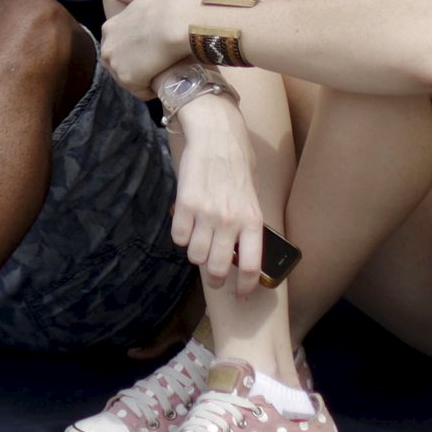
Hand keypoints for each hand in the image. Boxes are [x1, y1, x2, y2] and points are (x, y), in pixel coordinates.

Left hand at [100, 0, 194, 93]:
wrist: (178, 23)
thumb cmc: (167, 6)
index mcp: (109, 29)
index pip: (120, 48)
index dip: (138, 51)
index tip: (155, 50)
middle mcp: (107, 47)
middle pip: (122, 65)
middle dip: (139, 67)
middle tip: (162, 62)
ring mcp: (115, 64)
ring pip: (131, 80)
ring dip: (146, 78)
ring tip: (165, 70)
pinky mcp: (127, 79)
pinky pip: (141, 91)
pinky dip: (153, 89)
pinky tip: (166, 79)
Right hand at [167, 102, 264, 285]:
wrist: (217, 136)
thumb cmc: (237, 166)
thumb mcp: (252, 199)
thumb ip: (247, 227)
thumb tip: (239, 255)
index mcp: (253, 221)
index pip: (251, 267)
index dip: (244, 287)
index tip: (240, 295)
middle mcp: (230, 222)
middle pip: (218, 269)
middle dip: (215, 278)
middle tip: (214, 277)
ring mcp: (206, 214)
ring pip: (195, 256)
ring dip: (195, 255)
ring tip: (199, 243)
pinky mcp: (185, 205)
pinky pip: (178, 238)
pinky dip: (180, 236)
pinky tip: (187, 225)